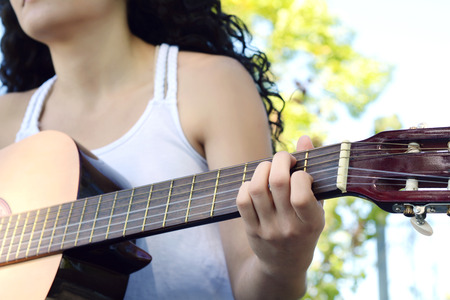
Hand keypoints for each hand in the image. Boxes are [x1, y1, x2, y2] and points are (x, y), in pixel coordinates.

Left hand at [236, 135, 324, 277]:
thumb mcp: (316, 208)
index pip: (301, 193)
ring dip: (262, 169)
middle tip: (284, 158)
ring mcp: (268, 229)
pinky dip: (247, 185)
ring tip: (268, 168)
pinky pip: (242, 200)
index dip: (300, 175)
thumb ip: (312, 173)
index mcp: (311, 223)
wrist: (284, 267)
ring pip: (257, 188)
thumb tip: (305, 138)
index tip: (302, 174)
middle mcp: (289, 227)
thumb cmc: (304, 231)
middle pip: (278, 183)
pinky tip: (255, 184)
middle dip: (280, 160)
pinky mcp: (251, 230)